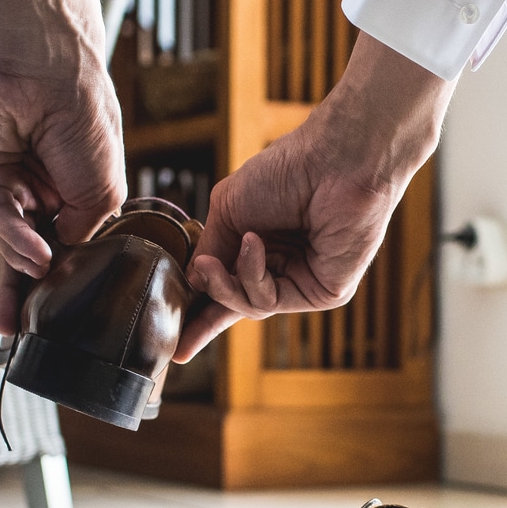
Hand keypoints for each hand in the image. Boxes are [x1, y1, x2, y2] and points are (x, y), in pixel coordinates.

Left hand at [0, 0, 126, 335]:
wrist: (52, 63)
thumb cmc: (88, 116)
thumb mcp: (103, 192)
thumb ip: (83, 235)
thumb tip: (56, 268)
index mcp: (78, 201)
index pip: (68, 252)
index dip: (64, 286)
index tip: (64, 325)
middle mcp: (44, 197)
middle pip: (33, 256)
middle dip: (25, 299)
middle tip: (17, 340)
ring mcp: (14, 185)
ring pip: (11, 242)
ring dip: (17, 277)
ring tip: (19, 314)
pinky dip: (14, 237)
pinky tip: (32, 255)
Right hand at [177, 35, 455, 362]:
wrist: (332, 161)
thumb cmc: (286, 172)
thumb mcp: (229, 209)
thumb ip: (209, 248)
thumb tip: (192, 283)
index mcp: (258, 246)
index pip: (225, 287)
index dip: (198, 314)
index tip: (174, 346)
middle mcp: (281, 266)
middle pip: (234, 306)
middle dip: (205, 308)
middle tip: (196, 280)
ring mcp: (302, 281)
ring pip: (248, 306)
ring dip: (226, 284)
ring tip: (218, 258)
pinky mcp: (323, 292)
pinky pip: (272, 300)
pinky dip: (253, 275)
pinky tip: (253, 244)